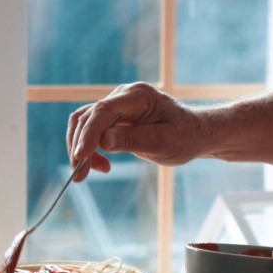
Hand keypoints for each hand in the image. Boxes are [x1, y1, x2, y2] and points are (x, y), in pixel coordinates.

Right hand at [67, 82, 205, 179]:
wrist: (193, 133)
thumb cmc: (184, 137)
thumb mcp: (164, 142)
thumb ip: (134, 140)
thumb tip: (103, 141)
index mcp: (139, 96)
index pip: (104, 111)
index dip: (89, 133)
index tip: (80, 156)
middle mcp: (123, 95)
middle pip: (88, 117)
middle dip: (79, 146)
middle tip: (80, 176)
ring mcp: (117, 104)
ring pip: (84, 123)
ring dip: (80, 148)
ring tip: (88, 173)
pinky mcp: (113, 117)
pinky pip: (91, 129)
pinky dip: (88, 148)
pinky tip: (101, 165)